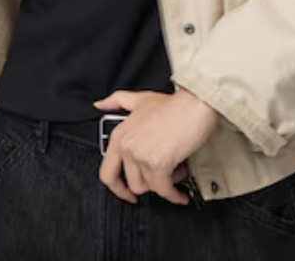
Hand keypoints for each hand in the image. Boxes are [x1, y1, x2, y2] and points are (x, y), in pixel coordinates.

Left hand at [93, 88, 218, 204]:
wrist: (194, 104)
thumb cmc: (172, 104)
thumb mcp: (141, 99)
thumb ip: (118, 101)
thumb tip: (100, 104)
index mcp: (120, 135)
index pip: (107, 172)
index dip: (118, 189)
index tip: (126, 193)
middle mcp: (128, 146)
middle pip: (132, 183)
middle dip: (150, 182)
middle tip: (162, 176)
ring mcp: (141, 156)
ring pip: (150, 187)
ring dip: (165, 183)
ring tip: (176, 170)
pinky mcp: (158, 164)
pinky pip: (164, 189)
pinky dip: (174, 194)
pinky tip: (180, 193)